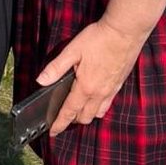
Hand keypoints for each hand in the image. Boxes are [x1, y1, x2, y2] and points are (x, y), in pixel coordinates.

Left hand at [36, 18, 146, 135]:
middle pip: (85, 117)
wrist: (124, 32)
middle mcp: (99, 93)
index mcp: (85, 87)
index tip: (53, 132)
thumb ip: (56, 67)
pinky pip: (107, 105)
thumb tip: (41, 80)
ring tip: (77, 108)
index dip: (60, 123)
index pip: (70, 111)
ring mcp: (111, 91)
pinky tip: (94, 99)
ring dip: (86, 115)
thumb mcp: (72, 50)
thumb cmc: (97, 39)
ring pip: (97, 113)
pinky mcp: (119, 85)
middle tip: (63, 115)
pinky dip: (98, 108)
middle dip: (72, 120)